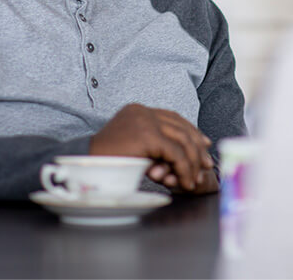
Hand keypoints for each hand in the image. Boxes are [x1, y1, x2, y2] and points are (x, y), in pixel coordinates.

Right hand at [90, 104, 213, 191]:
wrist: (85, 165)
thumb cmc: (105, 161)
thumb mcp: (132, 147)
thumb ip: (151, 145)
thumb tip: (175, 156)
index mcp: (138, 110)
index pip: (172, 117)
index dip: (190, 130)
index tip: (203, 143)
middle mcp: (143, 111)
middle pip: (181, 126)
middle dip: (197, 146)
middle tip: (207, 163)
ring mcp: (146, 121)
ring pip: (182, 140)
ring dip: (192, 162)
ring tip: (194, 179)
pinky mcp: (148, 136)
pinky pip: (176, 154)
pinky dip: (184, 169)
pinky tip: (185, 181)